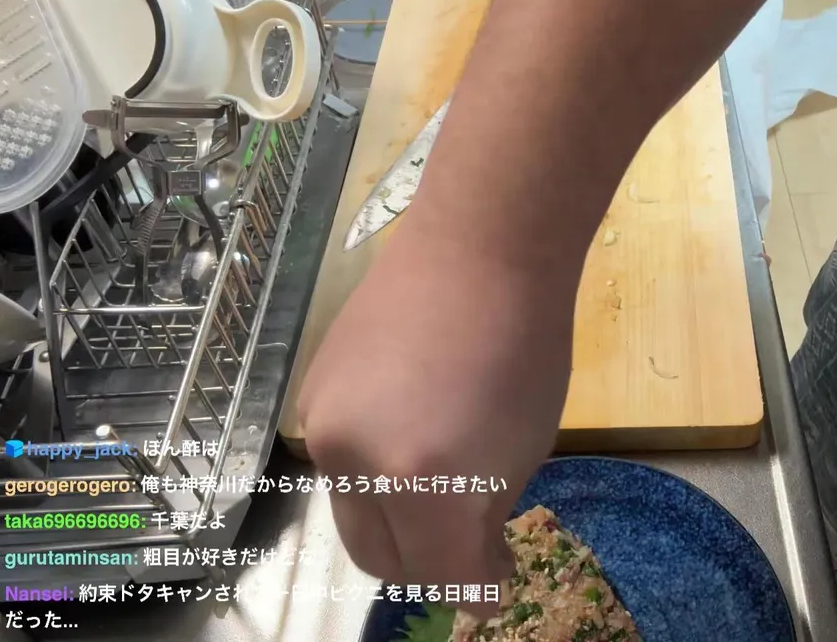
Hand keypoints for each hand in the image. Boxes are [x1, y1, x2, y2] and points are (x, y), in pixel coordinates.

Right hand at [297, 224, 578, 616]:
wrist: (477, 248)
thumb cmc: (526, 346)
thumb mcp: (525, 449)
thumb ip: (484, 516)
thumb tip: (470, 564)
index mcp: (424, 483)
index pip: (443, 577)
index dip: (478, 588)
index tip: (497, 575)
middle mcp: (358, 465)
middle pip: (382, 563)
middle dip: (430, 567)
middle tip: (471, 544)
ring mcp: (324, 430)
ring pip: (353, 519)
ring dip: (397, 525)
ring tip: (442, 487)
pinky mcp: (310, 400)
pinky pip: (339, 470)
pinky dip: (373, 478)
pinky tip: (411, 438)